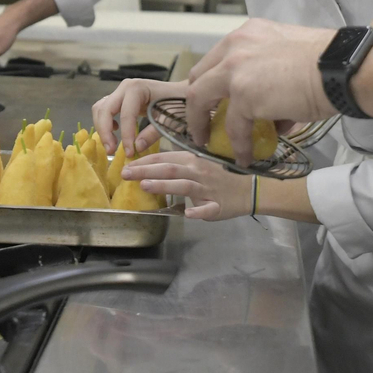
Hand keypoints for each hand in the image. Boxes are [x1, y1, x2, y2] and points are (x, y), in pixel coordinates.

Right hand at [91, 78, 182, 155]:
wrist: (181, 93)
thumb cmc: (178, 104)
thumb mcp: (169, 120)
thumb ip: (153, 133)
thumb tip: (137, 147)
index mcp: (138, 88)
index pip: (126, 114)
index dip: (125, 135)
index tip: (129, 153)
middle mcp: (126, 87)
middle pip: (105, 109)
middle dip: (105, 132)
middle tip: (111, 151)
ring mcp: (121, 91)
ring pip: (100, 109)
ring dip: (102, 128)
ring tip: (112, 145)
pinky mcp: (120, 98)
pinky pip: (104, 109)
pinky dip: (104, 122)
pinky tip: (115, 131)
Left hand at [124, 151, 253, 220]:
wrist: (246, 190)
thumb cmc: (217, 178)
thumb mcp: (196, 166)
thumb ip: (176, 166)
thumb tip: (149, 168)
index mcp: (192, 161)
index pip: (165, 158)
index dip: (145, 161)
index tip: (126, 164)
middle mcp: (198, 172)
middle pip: (170, 169)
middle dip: (146, 170)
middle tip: (125, 174)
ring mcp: (207, 190)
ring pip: (184, 186)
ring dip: (165, 185)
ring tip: (145, 186)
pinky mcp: (217, 206)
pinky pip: (207, 209)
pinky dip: (198, 211)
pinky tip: (188, 214)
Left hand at [185, 19, 333, 164]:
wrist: (341, 68)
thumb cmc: (327, 61)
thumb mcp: (289, 54)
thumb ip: (269, 73)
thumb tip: (270, 111)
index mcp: (248, 33)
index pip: (217, 57)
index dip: (212, 81)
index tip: (213, 99)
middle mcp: (235, 46)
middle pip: (199, 76)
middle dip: (199, 102)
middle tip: (204, 121)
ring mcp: (235, 70)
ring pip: (200, 99)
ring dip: (203, 124)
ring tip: (209, 143)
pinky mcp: (243, 96)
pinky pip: (233, 127)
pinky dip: (238, 145)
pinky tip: (245, 156)